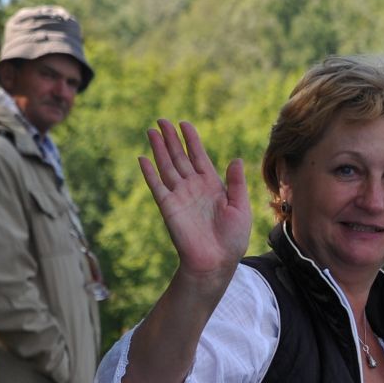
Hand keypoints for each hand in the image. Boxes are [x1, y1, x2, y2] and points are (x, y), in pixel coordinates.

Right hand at [139, 118, 250, 294]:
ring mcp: (180, 196)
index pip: (199, 156)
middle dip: (171, 139)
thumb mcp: (240, 207)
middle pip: (179, 157)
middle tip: (161, 120)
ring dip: (158, 149)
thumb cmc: (232, 239)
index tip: (184, 123)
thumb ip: (236, 183)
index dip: (191, 139)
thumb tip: (235, 159)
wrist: (216, 262)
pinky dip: (149, 172)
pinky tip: (143, 158)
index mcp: (212, 185)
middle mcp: (193, 187)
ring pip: (167, 166)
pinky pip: (157, 185)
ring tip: (151, 131)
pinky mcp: (168, 207)